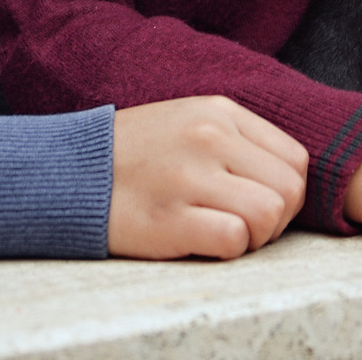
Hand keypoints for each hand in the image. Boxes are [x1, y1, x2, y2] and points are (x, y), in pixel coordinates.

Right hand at [107, 95, 308, 259]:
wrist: (66, 172)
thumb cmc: (136, 155)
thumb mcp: (190, 121)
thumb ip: (239, 140)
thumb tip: (288, 177)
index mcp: (220, 112)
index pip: (295, 159)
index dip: (287, 191)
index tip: (259, 203)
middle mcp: (209, 137)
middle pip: (289, 190)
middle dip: (277, 219)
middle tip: (244, 226)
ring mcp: (188, 176)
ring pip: (270, 213)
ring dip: (254, 236)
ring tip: (224, 233)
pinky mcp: (168, 218)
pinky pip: (233, 238)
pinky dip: (228, 249)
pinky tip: (202, 242)